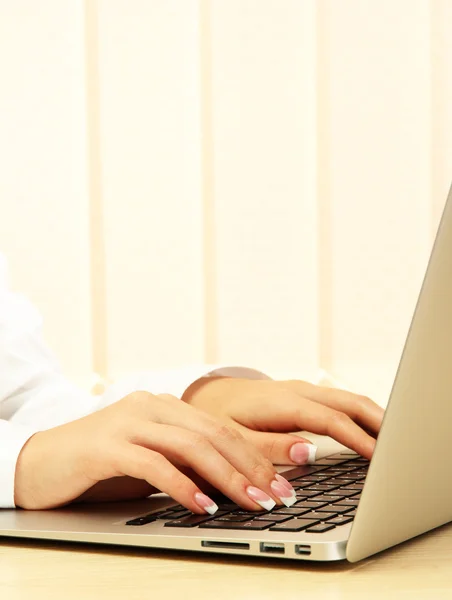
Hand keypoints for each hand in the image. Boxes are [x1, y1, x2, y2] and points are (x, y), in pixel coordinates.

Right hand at [14, 392, 297, 512]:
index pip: (221, 427)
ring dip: (228, 477)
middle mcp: (151, 406)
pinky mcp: (107, 445)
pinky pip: (154, 464)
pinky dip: (183, 486)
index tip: (283, 482)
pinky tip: (203, 506)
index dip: (256, 454)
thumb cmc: (100, 462)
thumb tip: (233, 483)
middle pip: (214, 434)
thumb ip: (185, 462)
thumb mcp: (150, 457)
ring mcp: (129, 421)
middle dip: (251, 467)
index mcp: (165, 405)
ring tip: (252, 503)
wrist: (40, 459)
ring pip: (191, 446)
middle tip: (278, 496)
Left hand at [183, 378, 383, 462]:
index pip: (330, 420)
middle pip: (348, 401)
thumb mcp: (233, 436)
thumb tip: (310, 451)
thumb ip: (268, 447)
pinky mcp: (304, 396)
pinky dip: (361, 414)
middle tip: (400, 446)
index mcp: (282, 402)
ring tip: (395, 440)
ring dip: (374, 416)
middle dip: (378, 421)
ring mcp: (302, 391)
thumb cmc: (218, 417)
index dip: (357, 438)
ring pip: (348, 399)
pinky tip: (370, 430)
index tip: (379, 457)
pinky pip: (340, 402)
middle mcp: (297, 391)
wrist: (209, 395)